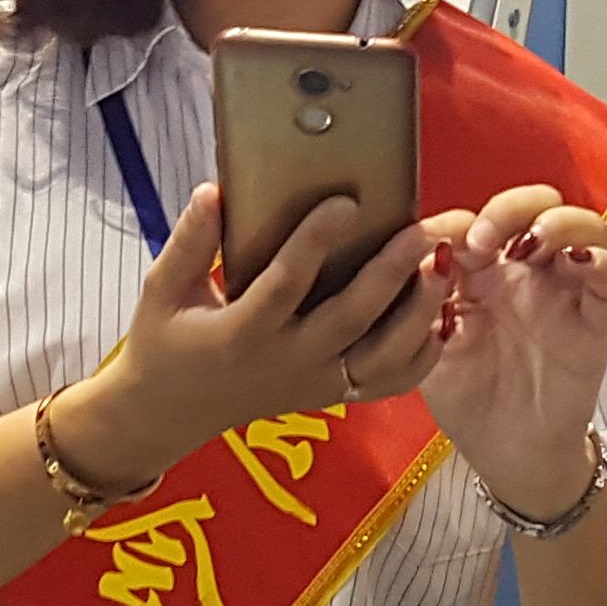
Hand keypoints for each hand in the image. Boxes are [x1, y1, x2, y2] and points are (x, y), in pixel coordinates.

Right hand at [65, 183, 448, 481]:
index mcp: (241, 332)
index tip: (346, 202)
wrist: (168, 414)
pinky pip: (387, 382)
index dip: (317, 241)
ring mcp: (314, 383)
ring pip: (380, 356)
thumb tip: (216, 191)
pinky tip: (443, 315)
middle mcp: (285, 362)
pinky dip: (420, 354)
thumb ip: (191, 241)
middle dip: (390, 273)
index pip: (286, 282)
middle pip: (350, 318)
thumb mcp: (163, 290)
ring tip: (443, 268)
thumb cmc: (165, 342)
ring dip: (418, 313)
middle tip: (421, 231)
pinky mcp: (331, 396)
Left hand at [421, 183, 606, 503]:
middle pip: (533, 206)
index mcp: (481, 273)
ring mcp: (563, 291)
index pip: (479, 219)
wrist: (507, 455)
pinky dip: (598, 260)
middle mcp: (525, 272)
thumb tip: (421, 255)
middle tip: (482, 240)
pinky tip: (577, 263)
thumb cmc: (467, 399)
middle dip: (510, 208)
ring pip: (581, 227)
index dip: (460, 221)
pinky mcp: (594, 319)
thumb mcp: (430, 350)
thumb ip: (423, 306)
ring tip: (529, 244)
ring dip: (557, 222)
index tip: (440, 247)